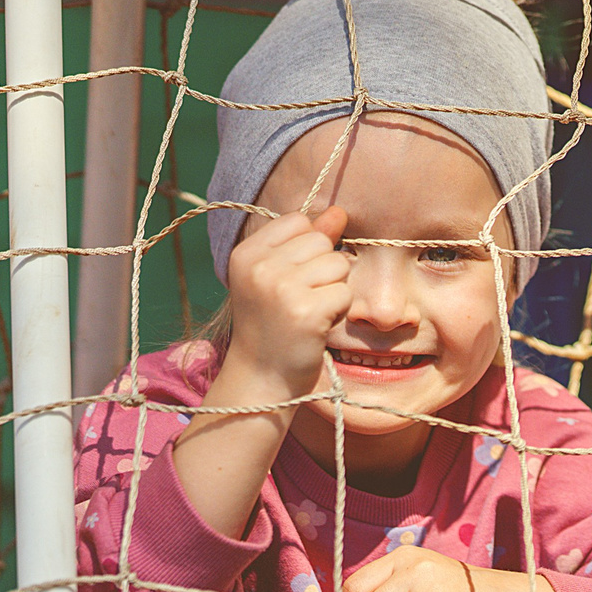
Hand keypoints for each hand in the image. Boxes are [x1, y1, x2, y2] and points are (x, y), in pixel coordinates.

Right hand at [221, 206, 351, 399]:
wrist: (262, 379)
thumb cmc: (273, 325)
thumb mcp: (279, 277)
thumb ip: (308, 240)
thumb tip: (338, 212)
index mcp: (246, 253)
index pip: (298, 221)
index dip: (306, 249)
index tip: (289, 279)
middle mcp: (259, 267)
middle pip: (321, 241)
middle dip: (323, 271)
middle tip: (300, 301)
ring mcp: (281, 289)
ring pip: (338, 264)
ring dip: (333, 291)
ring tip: (309, 313)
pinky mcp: (306, 312)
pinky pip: (345, 293)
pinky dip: (338, 311)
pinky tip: (316, 327)